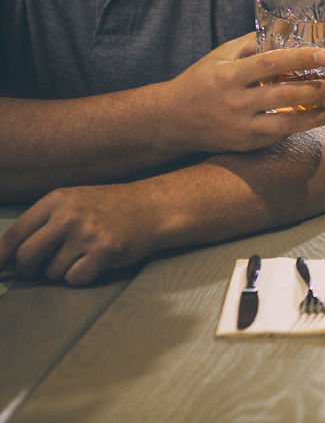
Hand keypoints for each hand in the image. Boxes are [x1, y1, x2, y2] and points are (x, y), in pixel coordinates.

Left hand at [0, 183, 163, 284]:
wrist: (155, 207)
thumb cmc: (112, 208)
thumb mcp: (75, 203)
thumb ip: (45, 222)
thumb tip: (8, 255)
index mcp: (57, 200)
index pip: (14, 234)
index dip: (0, 256)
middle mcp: (70, 215)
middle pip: (27, 256)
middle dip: (29, 269)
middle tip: (38, 270)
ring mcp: (87, 233)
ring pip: (51, 271)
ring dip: (62, 271)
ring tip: (82, 256)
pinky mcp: (104, 252)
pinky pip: (74, 278)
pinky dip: (81, 276)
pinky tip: (95, 262)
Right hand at [156, 32, 324, 154]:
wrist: (171, 120)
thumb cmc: (200, 81)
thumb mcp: (220, 56)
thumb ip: (251, 44)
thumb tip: (285, 28)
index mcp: (228, 76)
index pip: (269, 64)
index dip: (299, 59)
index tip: (323, 55)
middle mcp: (234, 102)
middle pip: (283, 95)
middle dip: (314, 90)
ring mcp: (239, 127)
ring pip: (285, 124)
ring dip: (314, 117)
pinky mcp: (243, 144)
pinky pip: (276, 137)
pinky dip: (297, 128)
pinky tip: (313, 120)